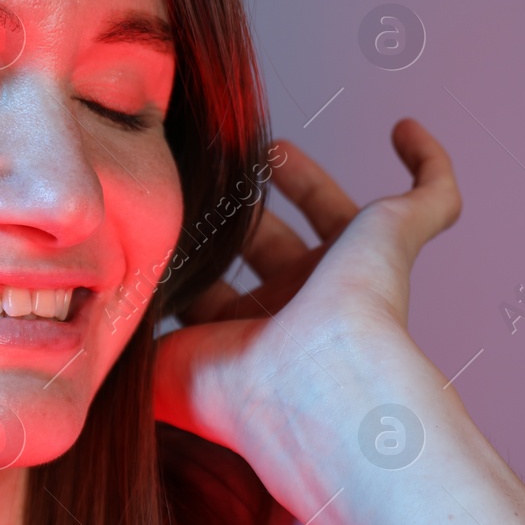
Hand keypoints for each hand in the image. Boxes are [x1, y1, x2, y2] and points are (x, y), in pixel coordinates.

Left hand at [153, 118, 461, 466]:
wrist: (313, 391)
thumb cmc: (238, 394)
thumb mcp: (159, 367)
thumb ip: (128, 338)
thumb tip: (92, 320)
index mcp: (253, 343)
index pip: (219, 293)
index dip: (195, 260)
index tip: (165, 224)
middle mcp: (306, 310)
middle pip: (273, 249)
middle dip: (245, 216)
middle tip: (211, 181)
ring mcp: (357, 275)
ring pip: (340, 218)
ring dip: (308, 181)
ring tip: (272, 149)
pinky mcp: (397, 240)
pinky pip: (433, 196)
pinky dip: (427, 163)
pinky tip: (404, 130)